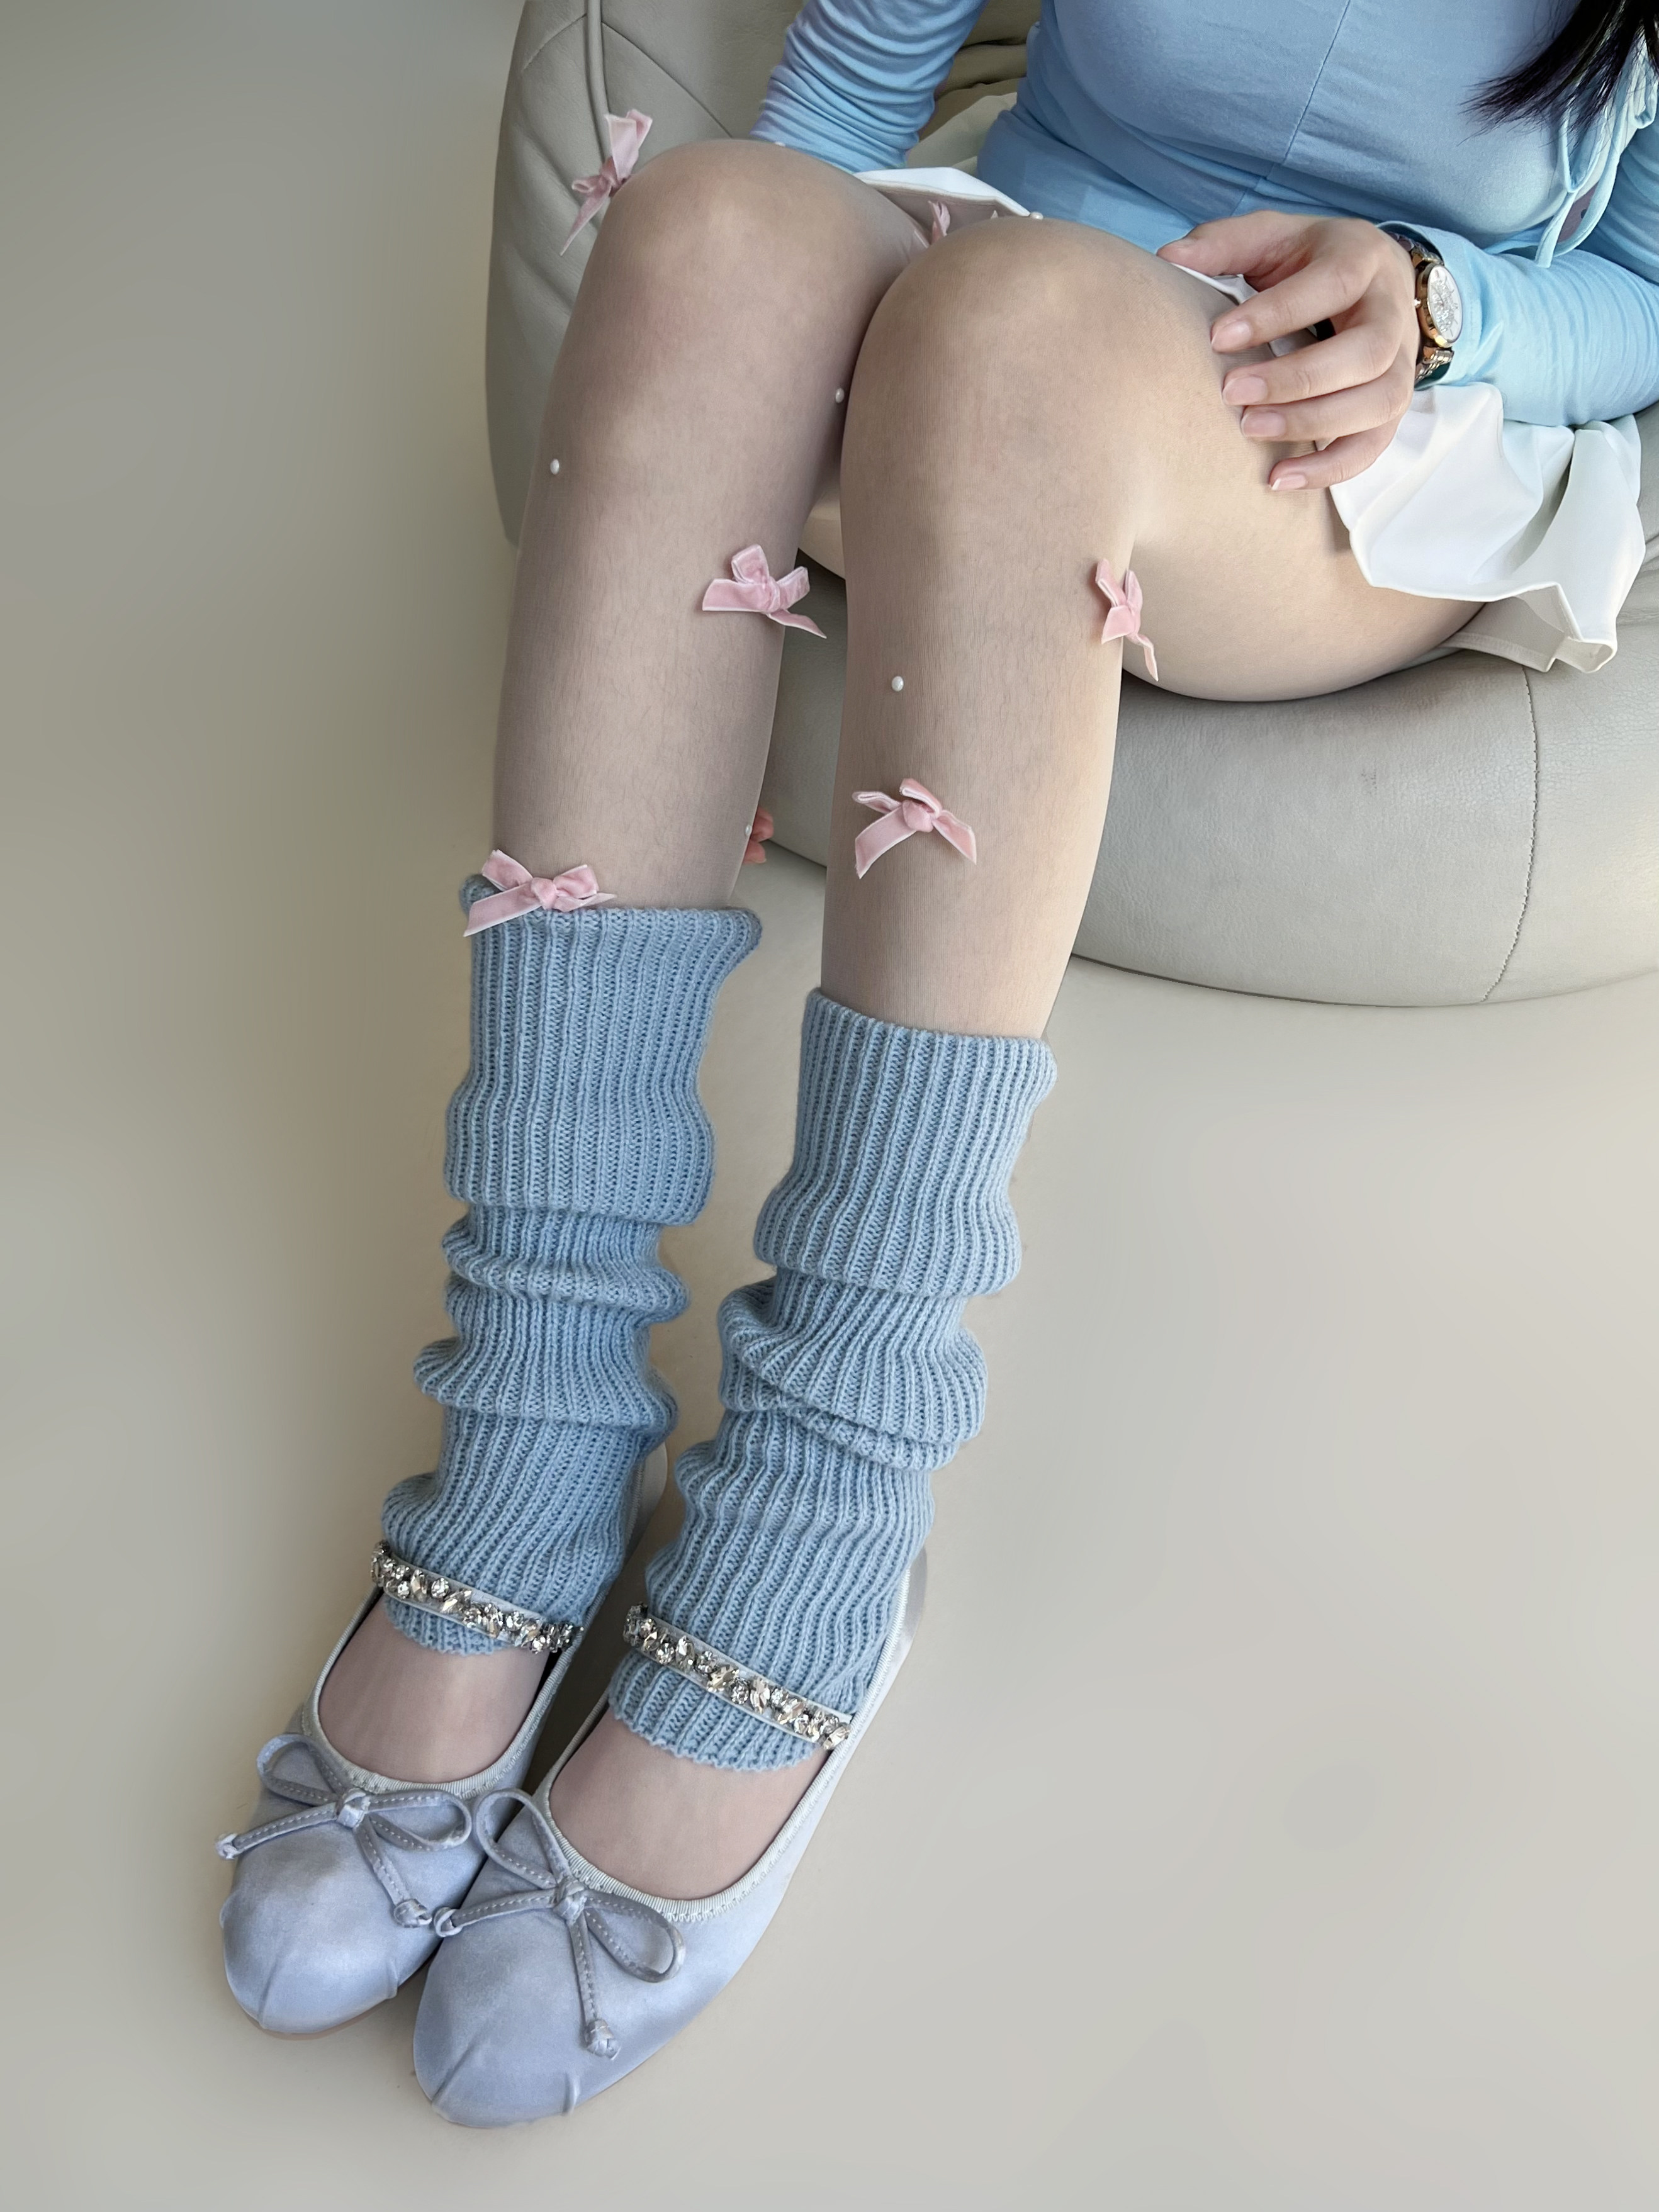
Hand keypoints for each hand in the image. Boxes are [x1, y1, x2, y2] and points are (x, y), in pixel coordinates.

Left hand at [1158, 212, 1418, 490]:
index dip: (1276, 314)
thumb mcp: (1272, 237)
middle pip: (1365, 352)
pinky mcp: (1392, 406)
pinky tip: (1279, 478)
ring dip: (1314, 423)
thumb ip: (1226, 243)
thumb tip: (1171, 256)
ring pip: (1379, 402)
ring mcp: (1401, 363)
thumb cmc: (1310, 261)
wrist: (1371, 280)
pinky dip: (1329, 468)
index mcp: (1363, 258)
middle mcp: (1392, 311)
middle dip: (1298, 378)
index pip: (1332, 285)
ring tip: (1252, 432)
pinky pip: (1374, 445)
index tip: (1218, 338)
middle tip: (1233, 393)